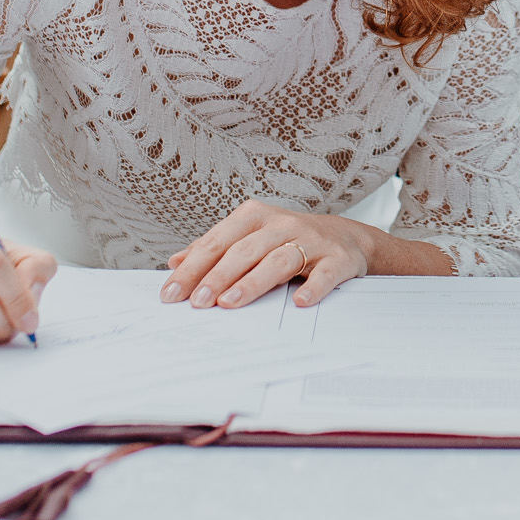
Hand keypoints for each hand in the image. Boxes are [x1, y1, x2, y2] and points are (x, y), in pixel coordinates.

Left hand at [164, 199, 378, 309]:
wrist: (347, 237)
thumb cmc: (288, 240)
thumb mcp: (251, 237)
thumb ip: (215, 248)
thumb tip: (174, 262)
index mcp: (255, 217)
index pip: (217, 242)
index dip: (193, 268)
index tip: (171, 292)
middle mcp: (282, 224)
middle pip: (244, 251)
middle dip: (217, 277)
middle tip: (197, 302)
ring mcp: (311, 241)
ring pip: (278, 261)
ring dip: (252, 283)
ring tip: (229, 303)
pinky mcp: (338, 259)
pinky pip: (325, 274)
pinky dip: (313, 287)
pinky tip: (299, 302)